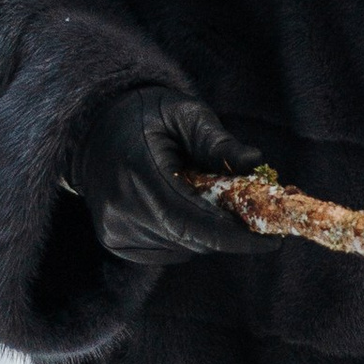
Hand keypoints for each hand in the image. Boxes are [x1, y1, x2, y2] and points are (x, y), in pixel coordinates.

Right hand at [66, 86, 264, 265]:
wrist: (92, 130)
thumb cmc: (145, 116)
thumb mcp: (183, 113)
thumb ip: (216, 140)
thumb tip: (254, 162)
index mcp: (138, 172)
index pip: (191, 220)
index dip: (233, 236)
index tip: (272, 241)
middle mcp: (121, 209)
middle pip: (192, 238)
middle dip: (229, 232)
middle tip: (254, 216)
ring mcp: (115, 230)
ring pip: (183, 247)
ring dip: (206, 231)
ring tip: (202, 196)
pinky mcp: (115, 242)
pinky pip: (168, 250)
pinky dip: (186, 236)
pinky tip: (180, 207)